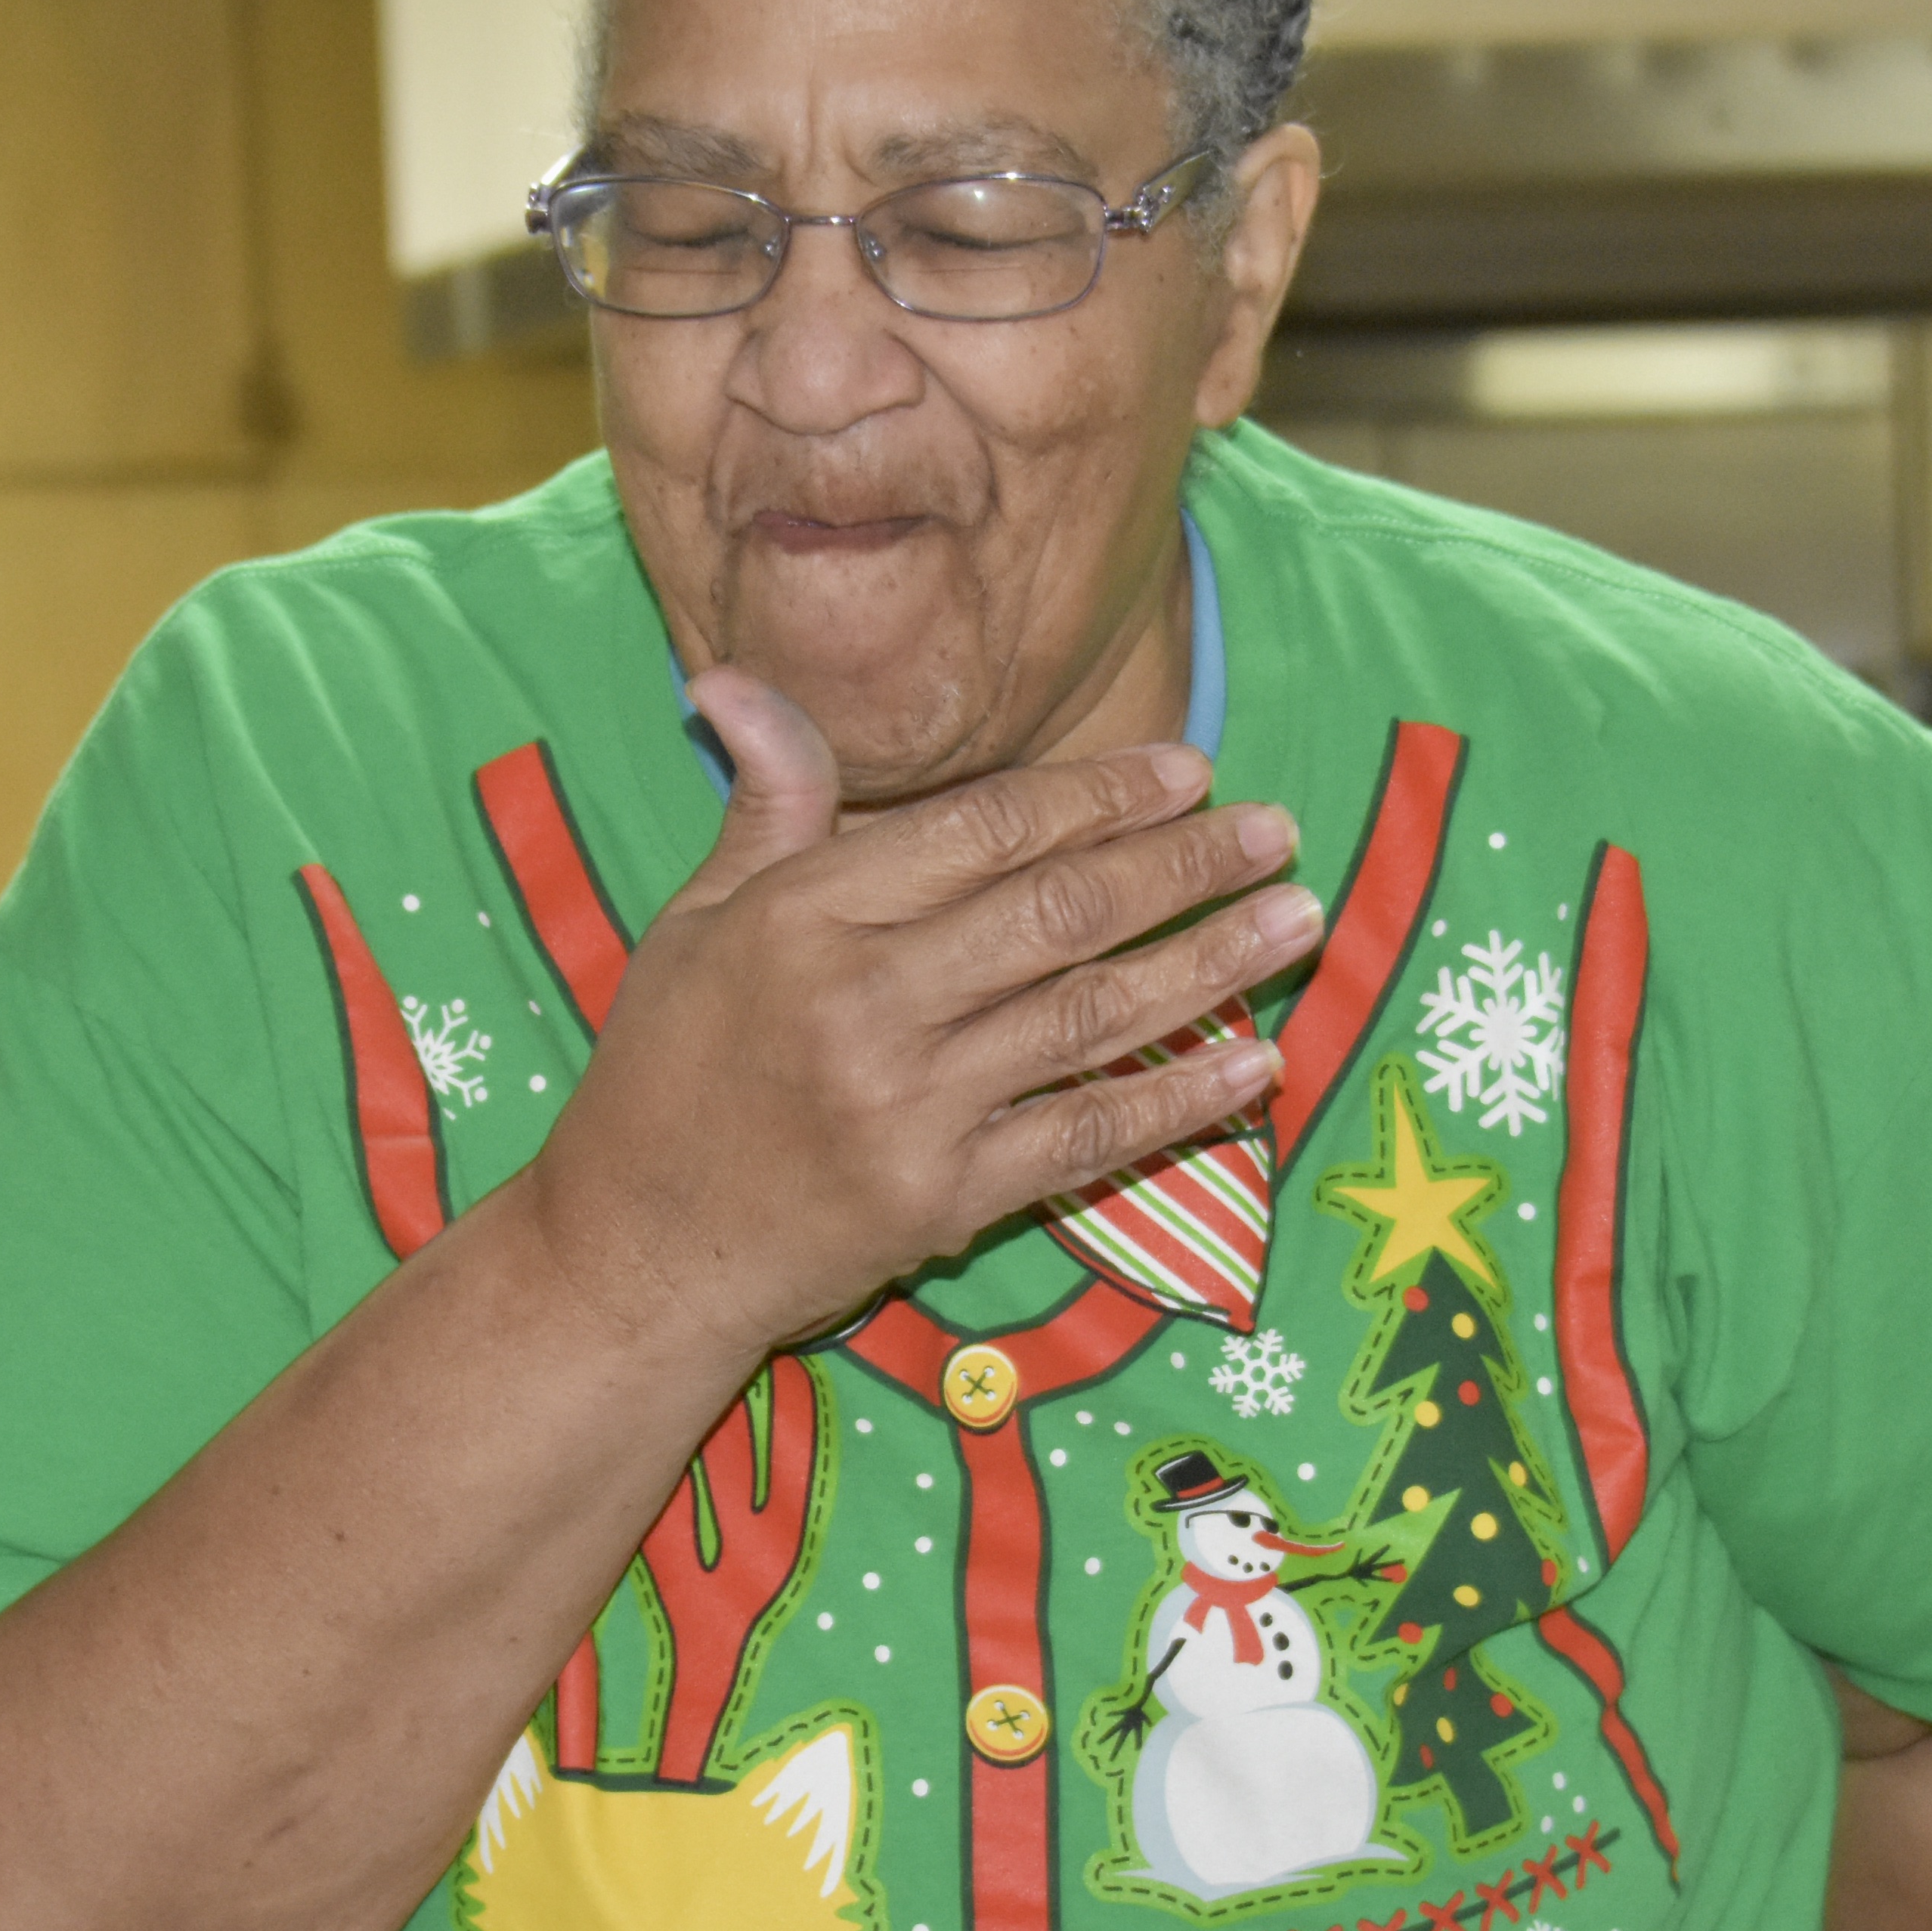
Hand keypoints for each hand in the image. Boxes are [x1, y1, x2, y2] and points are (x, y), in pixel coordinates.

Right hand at [529, 667, 1321, 1354]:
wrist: (635, 1251)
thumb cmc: (667, 1073)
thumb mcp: (695, 921)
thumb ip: (765, 805)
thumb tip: (737, 678)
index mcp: (801, 918)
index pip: (985, 830)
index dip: (1099, 793)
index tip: (1187, 770)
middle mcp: (861, 1005)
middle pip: (1058, 912)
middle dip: (1183, 863)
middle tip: (1273, 829)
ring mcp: (908, 1108)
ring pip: (1091, 1017)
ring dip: (1210, 964)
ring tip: (1296, 920)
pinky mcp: (942, 1200)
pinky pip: (1086, 1136)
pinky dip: (1180, 1102)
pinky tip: (1255, 1066)